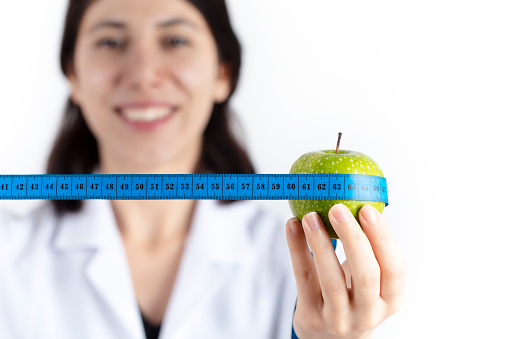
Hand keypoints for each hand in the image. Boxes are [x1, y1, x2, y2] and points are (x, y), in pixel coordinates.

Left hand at [286, 204, 404, 338]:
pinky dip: (297, 249)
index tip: (368, 209)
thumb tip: (360, 197)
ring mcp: (339, 318)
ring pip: (331, 279)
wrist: (328, 337)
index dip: (382, 238)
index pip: (394, 269)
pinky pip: (304, 278)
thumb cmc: (353, 297)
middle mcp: (368, 313)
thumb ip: (369, 251)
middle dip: (353, 238)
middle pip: (366, 275)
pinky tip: (292, 226)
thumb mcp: (370, 282)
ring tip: (310, 216)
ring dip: (320, 243)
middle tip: (338, 208)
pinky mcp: (311, 316)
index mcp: (390, 300)